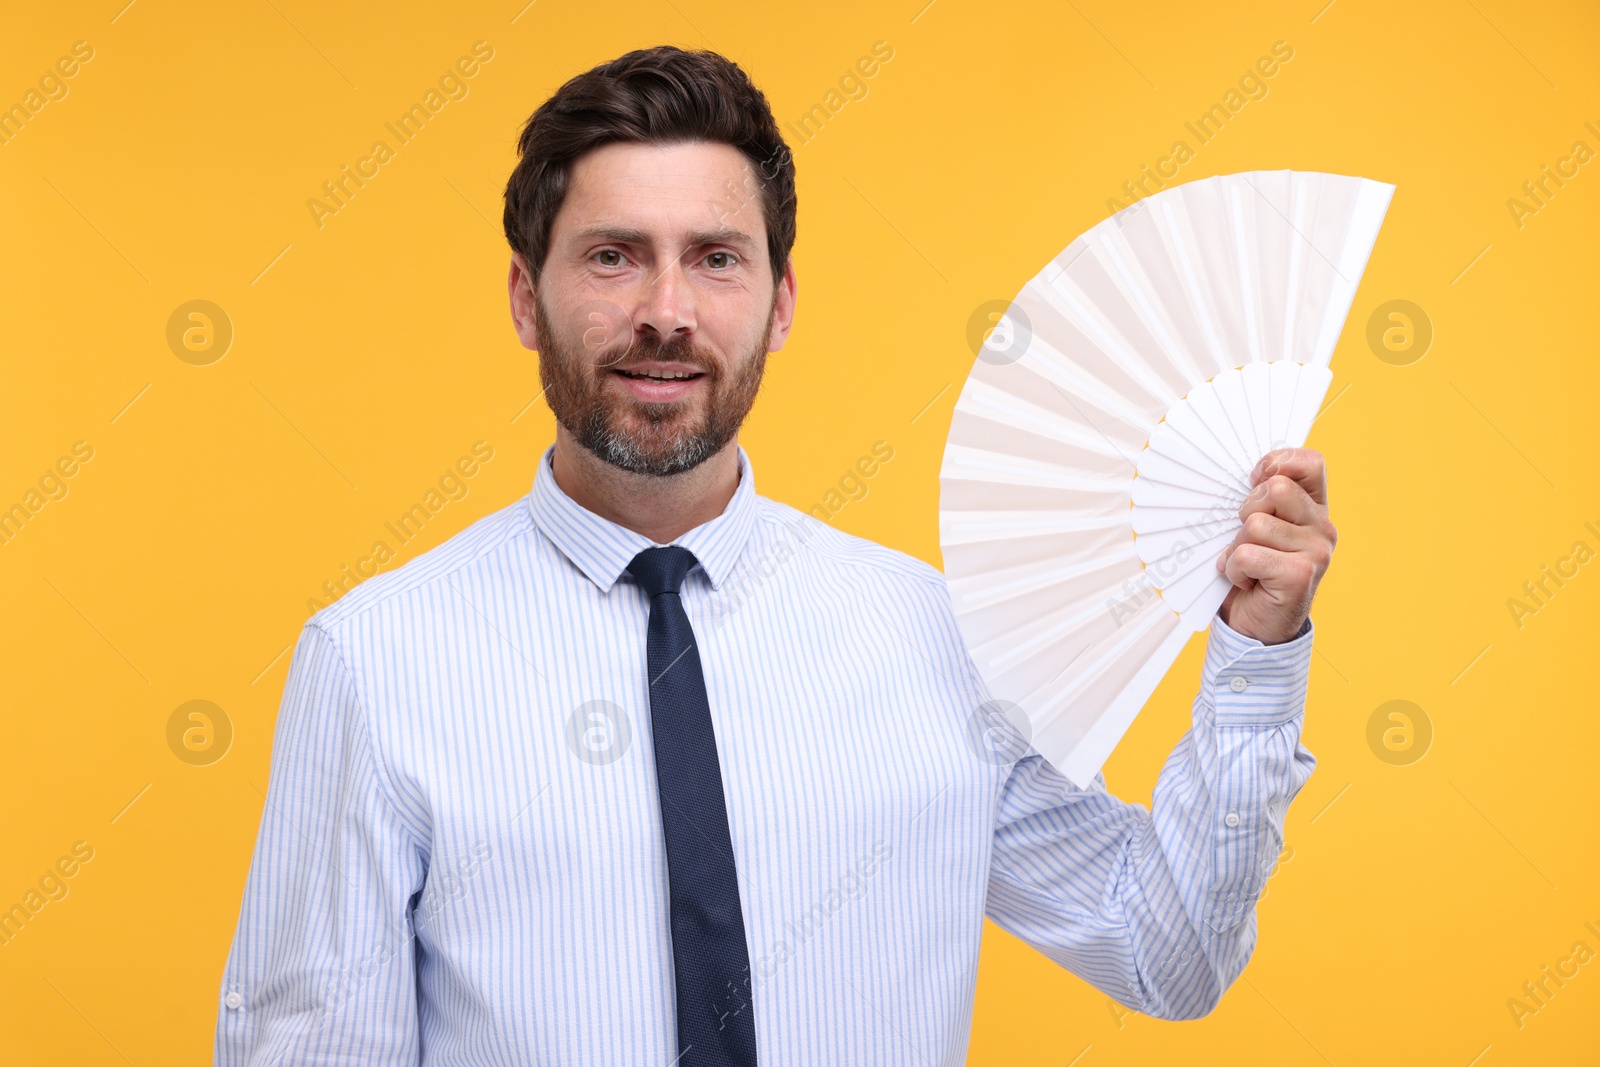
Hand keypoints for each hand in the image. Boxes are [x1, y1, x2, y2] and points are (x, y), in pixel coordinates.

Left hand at [1214, 448, 1336, 644]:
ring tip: (1246, 565)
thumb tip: (1246, 475)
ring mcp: (1316, 551)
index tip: (1253, 483)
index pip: (1309, 463)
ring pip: (1256, 524)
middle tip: (1246, 538)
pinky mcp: (1300, 574)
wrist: (1256, 627)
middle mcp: (1323, 527)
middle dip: (1246, 511)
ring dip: (1236, 547)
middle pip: (1276, 489)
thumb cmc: (1252, 571)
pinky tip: (1246, 580)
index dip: (1275, 464)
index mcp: (1314, 509)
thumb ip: (1261, 500)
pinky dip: (1234, 568)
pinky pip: (1247, 554)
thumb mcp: (1256, 528)